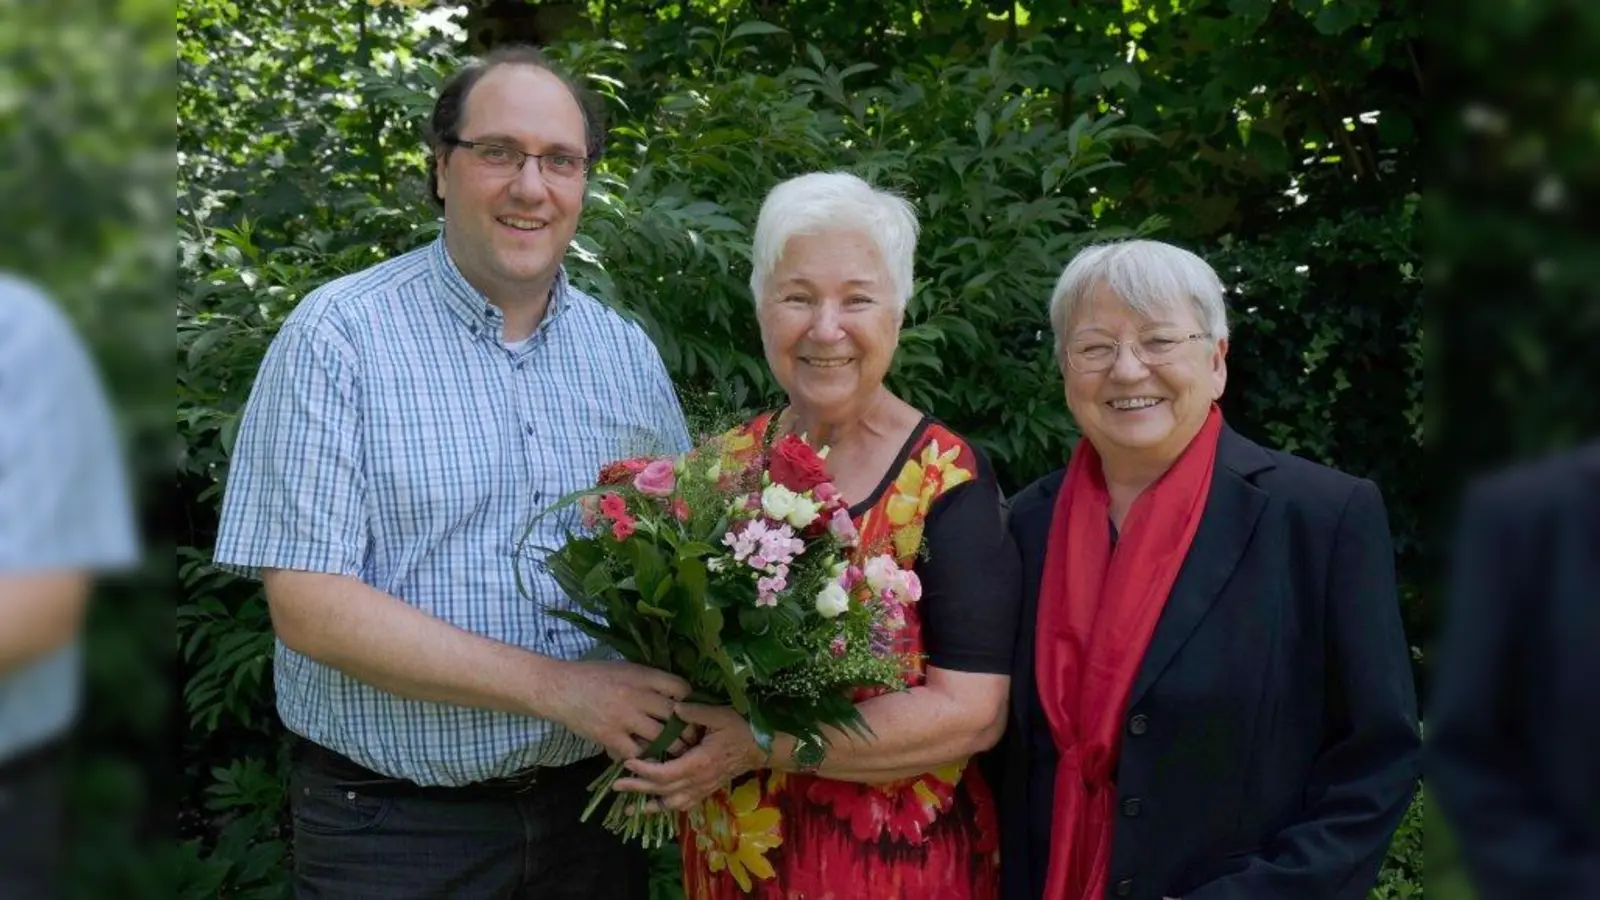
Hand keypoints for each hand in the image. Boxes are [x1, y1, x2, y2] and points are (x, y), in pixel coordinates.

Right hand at [547, 660, 691, 759]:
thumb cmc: (592, 676)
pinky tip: (646, 759)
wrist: (559, 688)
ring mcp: (624, 718)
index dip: (691, 702)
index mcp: (642, 676)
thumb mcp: (624, 668)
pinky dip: (643, 757)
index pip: (680, 688)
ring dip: (671, 748)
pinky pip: (637, 753)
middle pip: (676, 716)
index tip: (692, 712)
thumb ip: (648, 680)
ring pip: (661, 738)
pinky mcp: (610, 736)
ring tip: (676, 753)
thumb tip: (675, 695)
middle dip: (687, 730)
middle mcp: (637, 696)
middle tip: (692, 739)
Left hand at [611, 703, 765, 810]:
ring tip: (630, 808)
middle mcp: (700, 780)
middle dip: (639, 789)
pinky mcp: (707, 790)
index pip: (666, 773)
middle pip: (664, 791)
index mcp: (700, 763)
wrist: (763, 748)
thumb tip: (674, 706)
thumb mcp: (721, 714)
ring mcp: (704, 788)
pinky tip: (656, 808)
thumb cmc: (742, 729)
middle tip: (616, 787)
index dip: (645, 770)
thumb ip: (697, 712)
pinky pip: (684, 805)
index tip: (627, 762)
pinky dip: (667, 808)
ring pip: (673, 803)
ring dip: (651, 806)